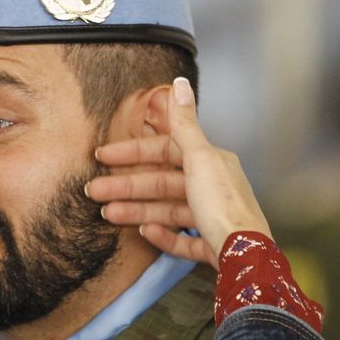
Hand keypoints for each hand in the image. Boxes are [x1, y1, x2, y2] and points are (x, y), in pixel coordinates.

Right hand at [86, 78, 270, 269]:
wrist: (245, 256)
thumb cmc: (223, 205)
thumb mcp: (200, 158)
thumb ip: (184, 124)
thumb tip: (179, 84)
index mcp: (211, 162)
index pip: (165, 150)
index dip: (133, 152)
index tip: (103, 156)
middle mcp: (213, 187)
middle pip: (163, 183)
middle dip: (127, 186)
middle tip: (95, 191)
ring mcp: (212, 218)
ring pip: (168, 210)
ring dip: (137, 210)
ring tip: (107, 214)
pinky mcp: (212, 245)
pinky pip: (182, 238)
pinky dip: (163, 235)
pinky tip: (145, 232)